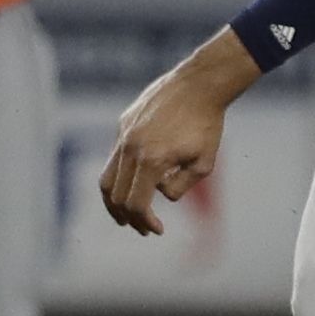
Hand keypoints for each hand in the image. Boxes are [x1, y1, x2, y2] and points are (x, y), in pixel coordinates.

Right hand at [100, 30, 261, 235]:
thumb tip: (159, 195)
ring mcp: (124, 135)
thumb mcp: (204, 164)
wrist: (198, 86)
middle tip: (143, 229)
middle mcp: (131, 148)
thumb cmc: (207, 125)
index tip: (158, 230)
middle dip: (128, 217)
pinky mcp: (123, 125)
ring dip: (114, 201)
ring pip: (107, 177)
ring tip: (126, 215)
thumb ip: (180, 186)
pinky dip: (120, 177)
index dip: (145, 221)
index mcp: (152, 161)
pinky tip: (135, 184)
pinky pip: (115, 157)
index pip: (136, 204)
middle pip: (116, 195)